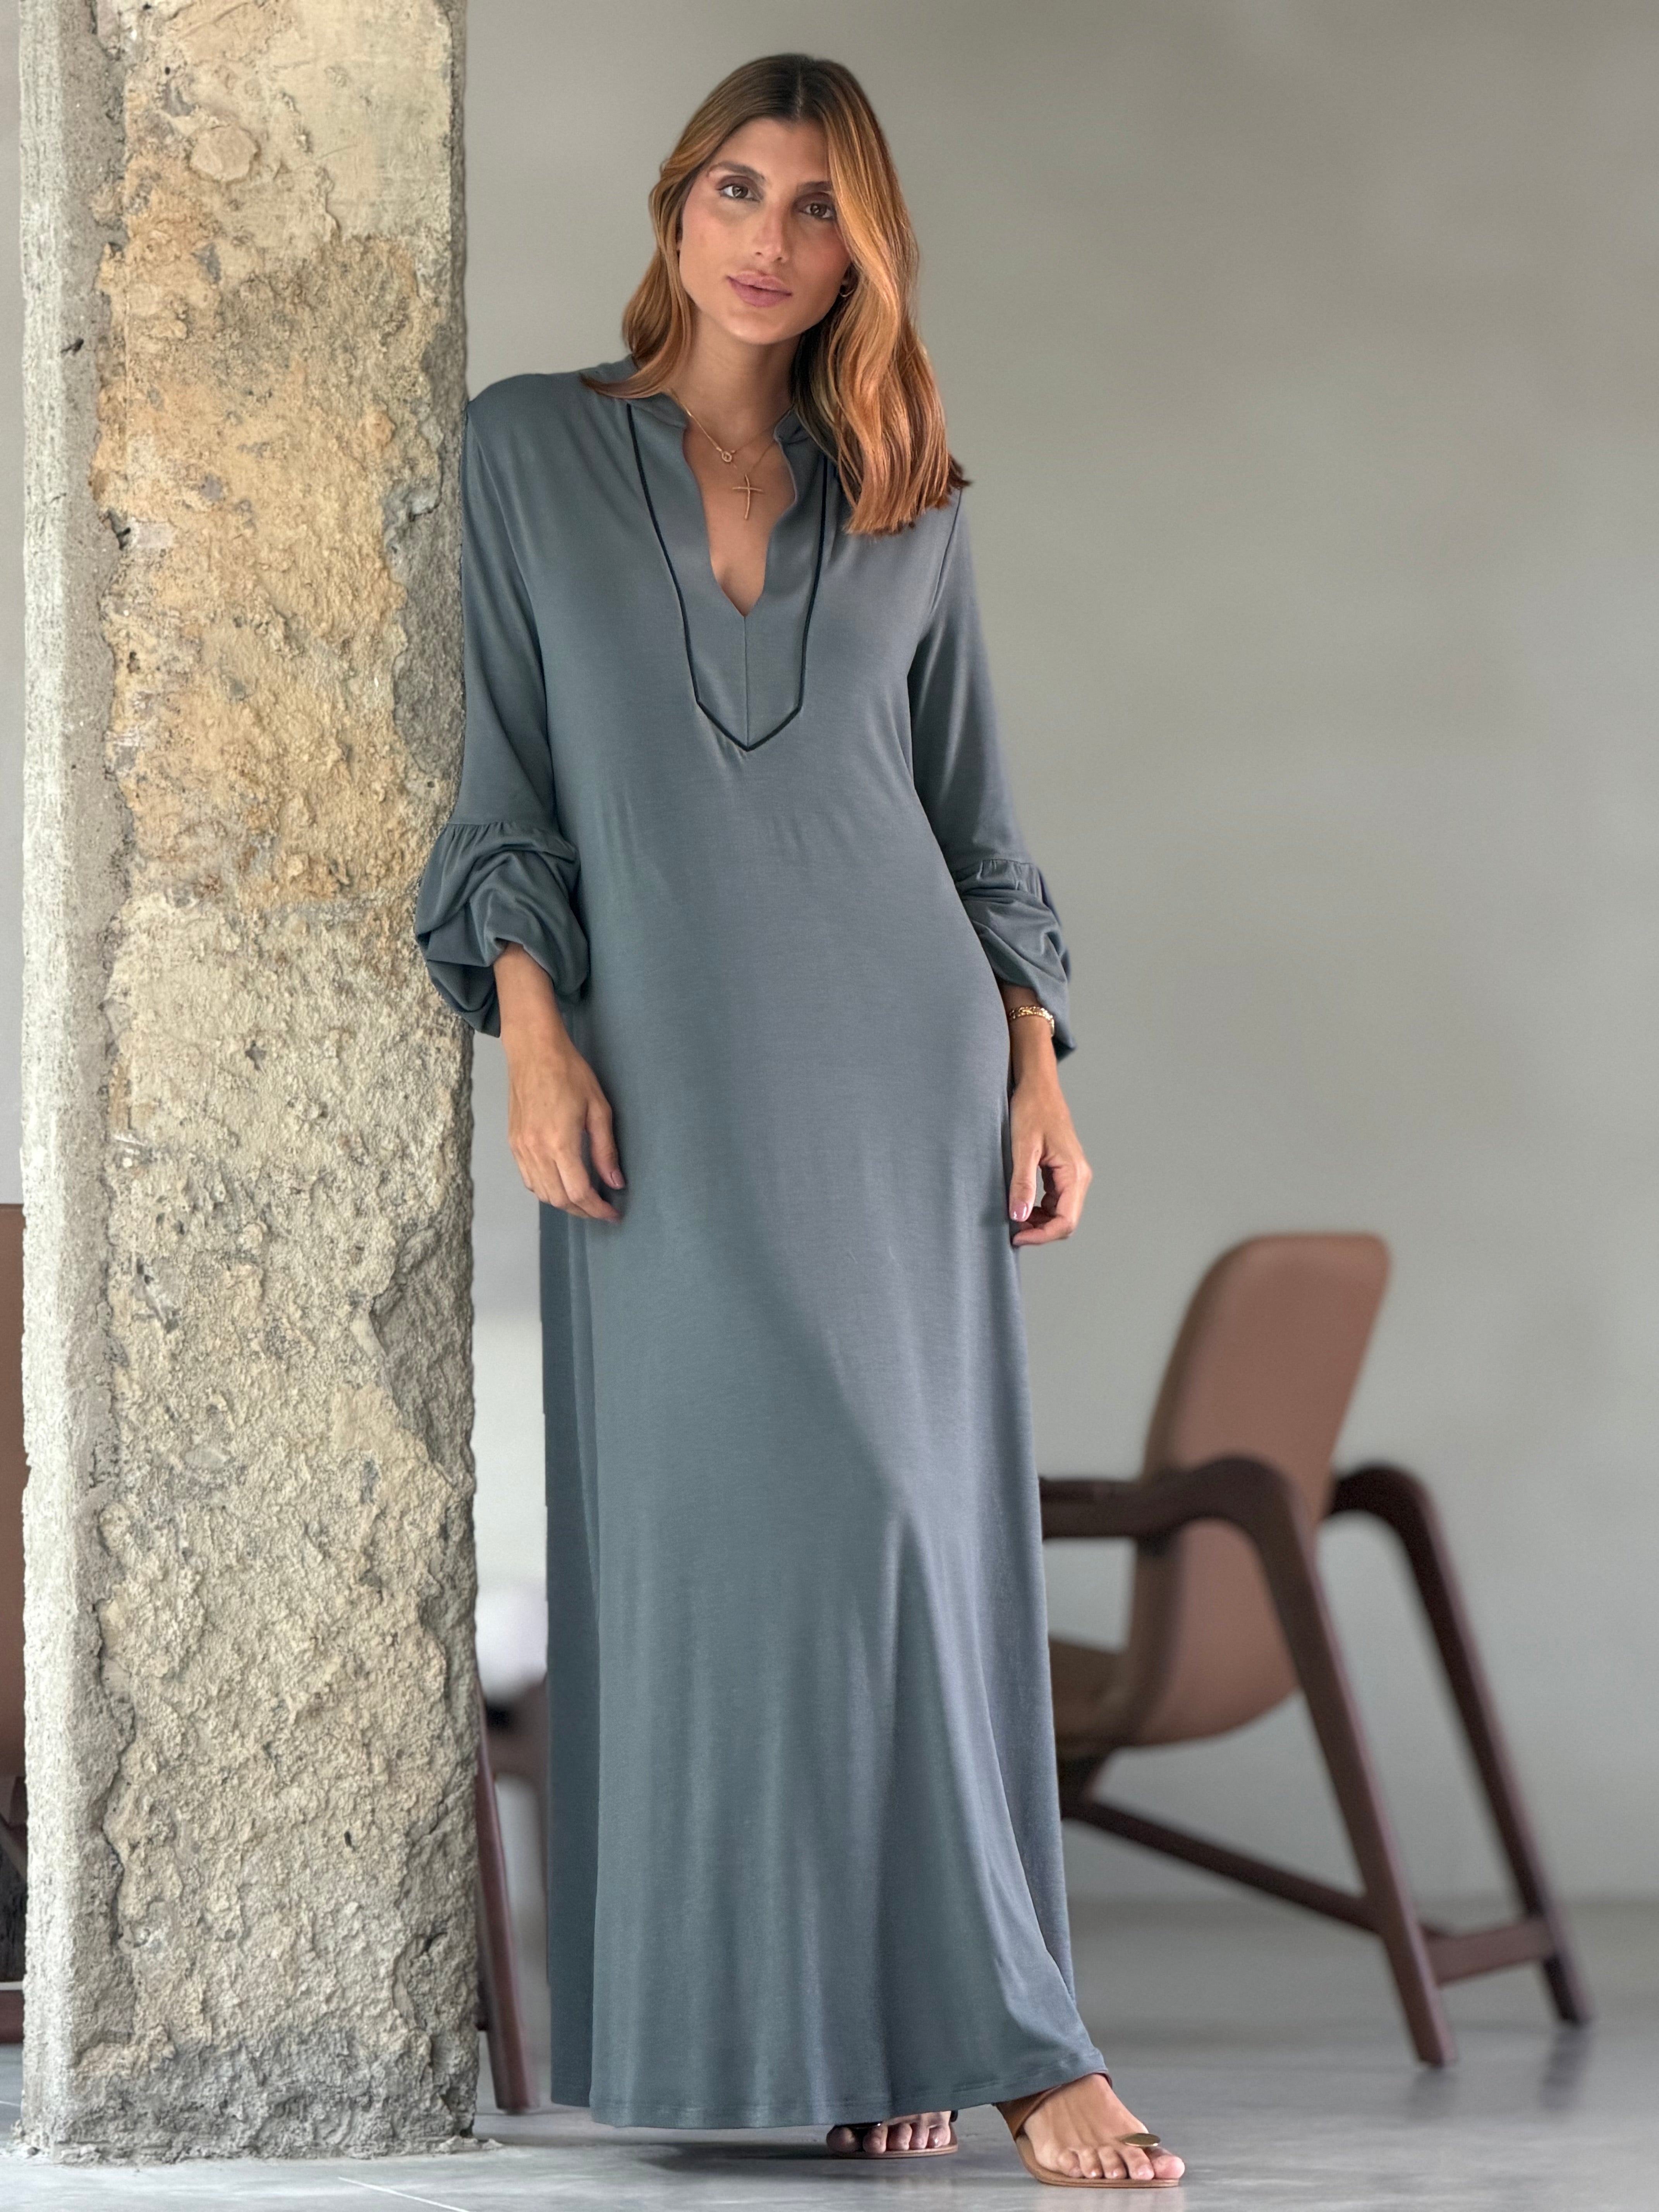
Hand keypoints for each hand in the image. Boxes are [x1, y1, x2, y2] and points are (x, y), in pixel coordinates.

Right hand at [495, 945, 624, 1221]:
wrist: (534, 1051)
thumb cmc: (570, 1073)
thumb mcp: (599, 1109)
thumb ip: (606, 1150)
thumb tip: (615, 1183)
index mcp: (560, 1142)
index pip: (579, 1192)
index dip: (597, 1209)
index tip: (613, 1214)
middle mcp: (536, 1150)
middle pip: (559, 1199)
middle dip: (583, 1211)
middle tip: (602, 1210)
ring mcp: (520, 1148)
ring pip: (542, 1193)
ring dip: (564, 1203)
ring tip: (585, 1200)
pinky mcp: (513, 1143)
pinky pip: (528, 1180)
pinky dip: (546, 1189)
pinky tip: (562, 1183)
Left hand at [1008, 1063, 1090, 1243]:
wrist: (1037, 1087)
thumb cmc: (1031, 1110)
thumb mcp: (1022, 1147)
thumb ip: (1022, 1183)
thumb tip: (1019, 1216)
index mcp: (1074, 1173)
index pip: (1066, 1221)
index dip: (1041, 1235)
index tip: (1016, 1236)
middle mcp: (1079, 1177)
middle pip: (1067, 1221)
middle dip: (1040, 1231)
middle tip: (1012, 1229)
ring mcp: (1074, 1175)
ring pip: (1062, 1213)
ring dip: (1040, 1222)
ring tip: (1014, 1217)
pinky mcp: (1064, 1172)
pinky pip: (1057, 1201)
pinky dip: (1040, 1209)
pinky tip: (1022, 1204)